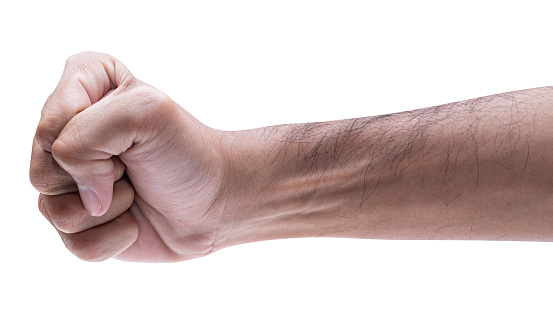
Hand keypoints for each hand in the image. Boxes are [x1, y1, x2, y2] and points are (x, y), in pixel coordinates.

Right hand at [30, 52, 228, 261]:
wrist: (216, 202)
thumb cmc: (187, 152)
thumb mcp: (144, 113)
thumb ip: (82, 137)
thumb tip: (81, 200)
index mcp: (83, 87)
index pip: (48, 123)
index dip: (88, 139)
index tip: (133, 134)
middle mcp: (70, 133)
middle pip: (41, 170)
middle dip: (97, 176)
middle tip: (134, 165)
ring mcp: (71, 179)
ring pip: (52, 211)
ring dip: (109, 209)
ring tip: (136, 191)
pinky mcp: (81, 221)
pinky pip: (74, 243)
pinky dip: (114, 237)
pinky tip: (135, 221)